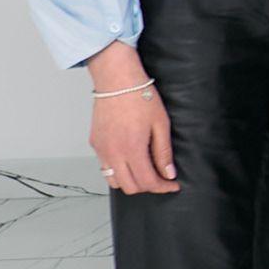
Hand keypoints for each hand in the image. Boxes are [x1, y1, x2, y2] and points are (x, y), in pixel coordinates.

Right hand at [86, 42, 176, 195]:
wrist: (117, 80)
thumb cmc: (140, 97)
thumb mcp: (161, 124)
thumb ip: (163, 152)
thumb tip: (169, 173)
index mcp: (131, 149)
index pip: (147, 182)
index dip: (163, 187)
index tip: (173, 184)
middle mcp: (113, 153)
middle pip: (130, 187)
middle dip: (148, 187)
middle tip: (161, 178)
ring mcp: (101, 149)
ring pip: (114, 181)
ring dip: (131, 181)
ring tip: (145, 170)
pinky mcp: (95, 144)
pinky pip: (105, 167)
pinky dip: (118, 171)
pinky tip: (131, 160)